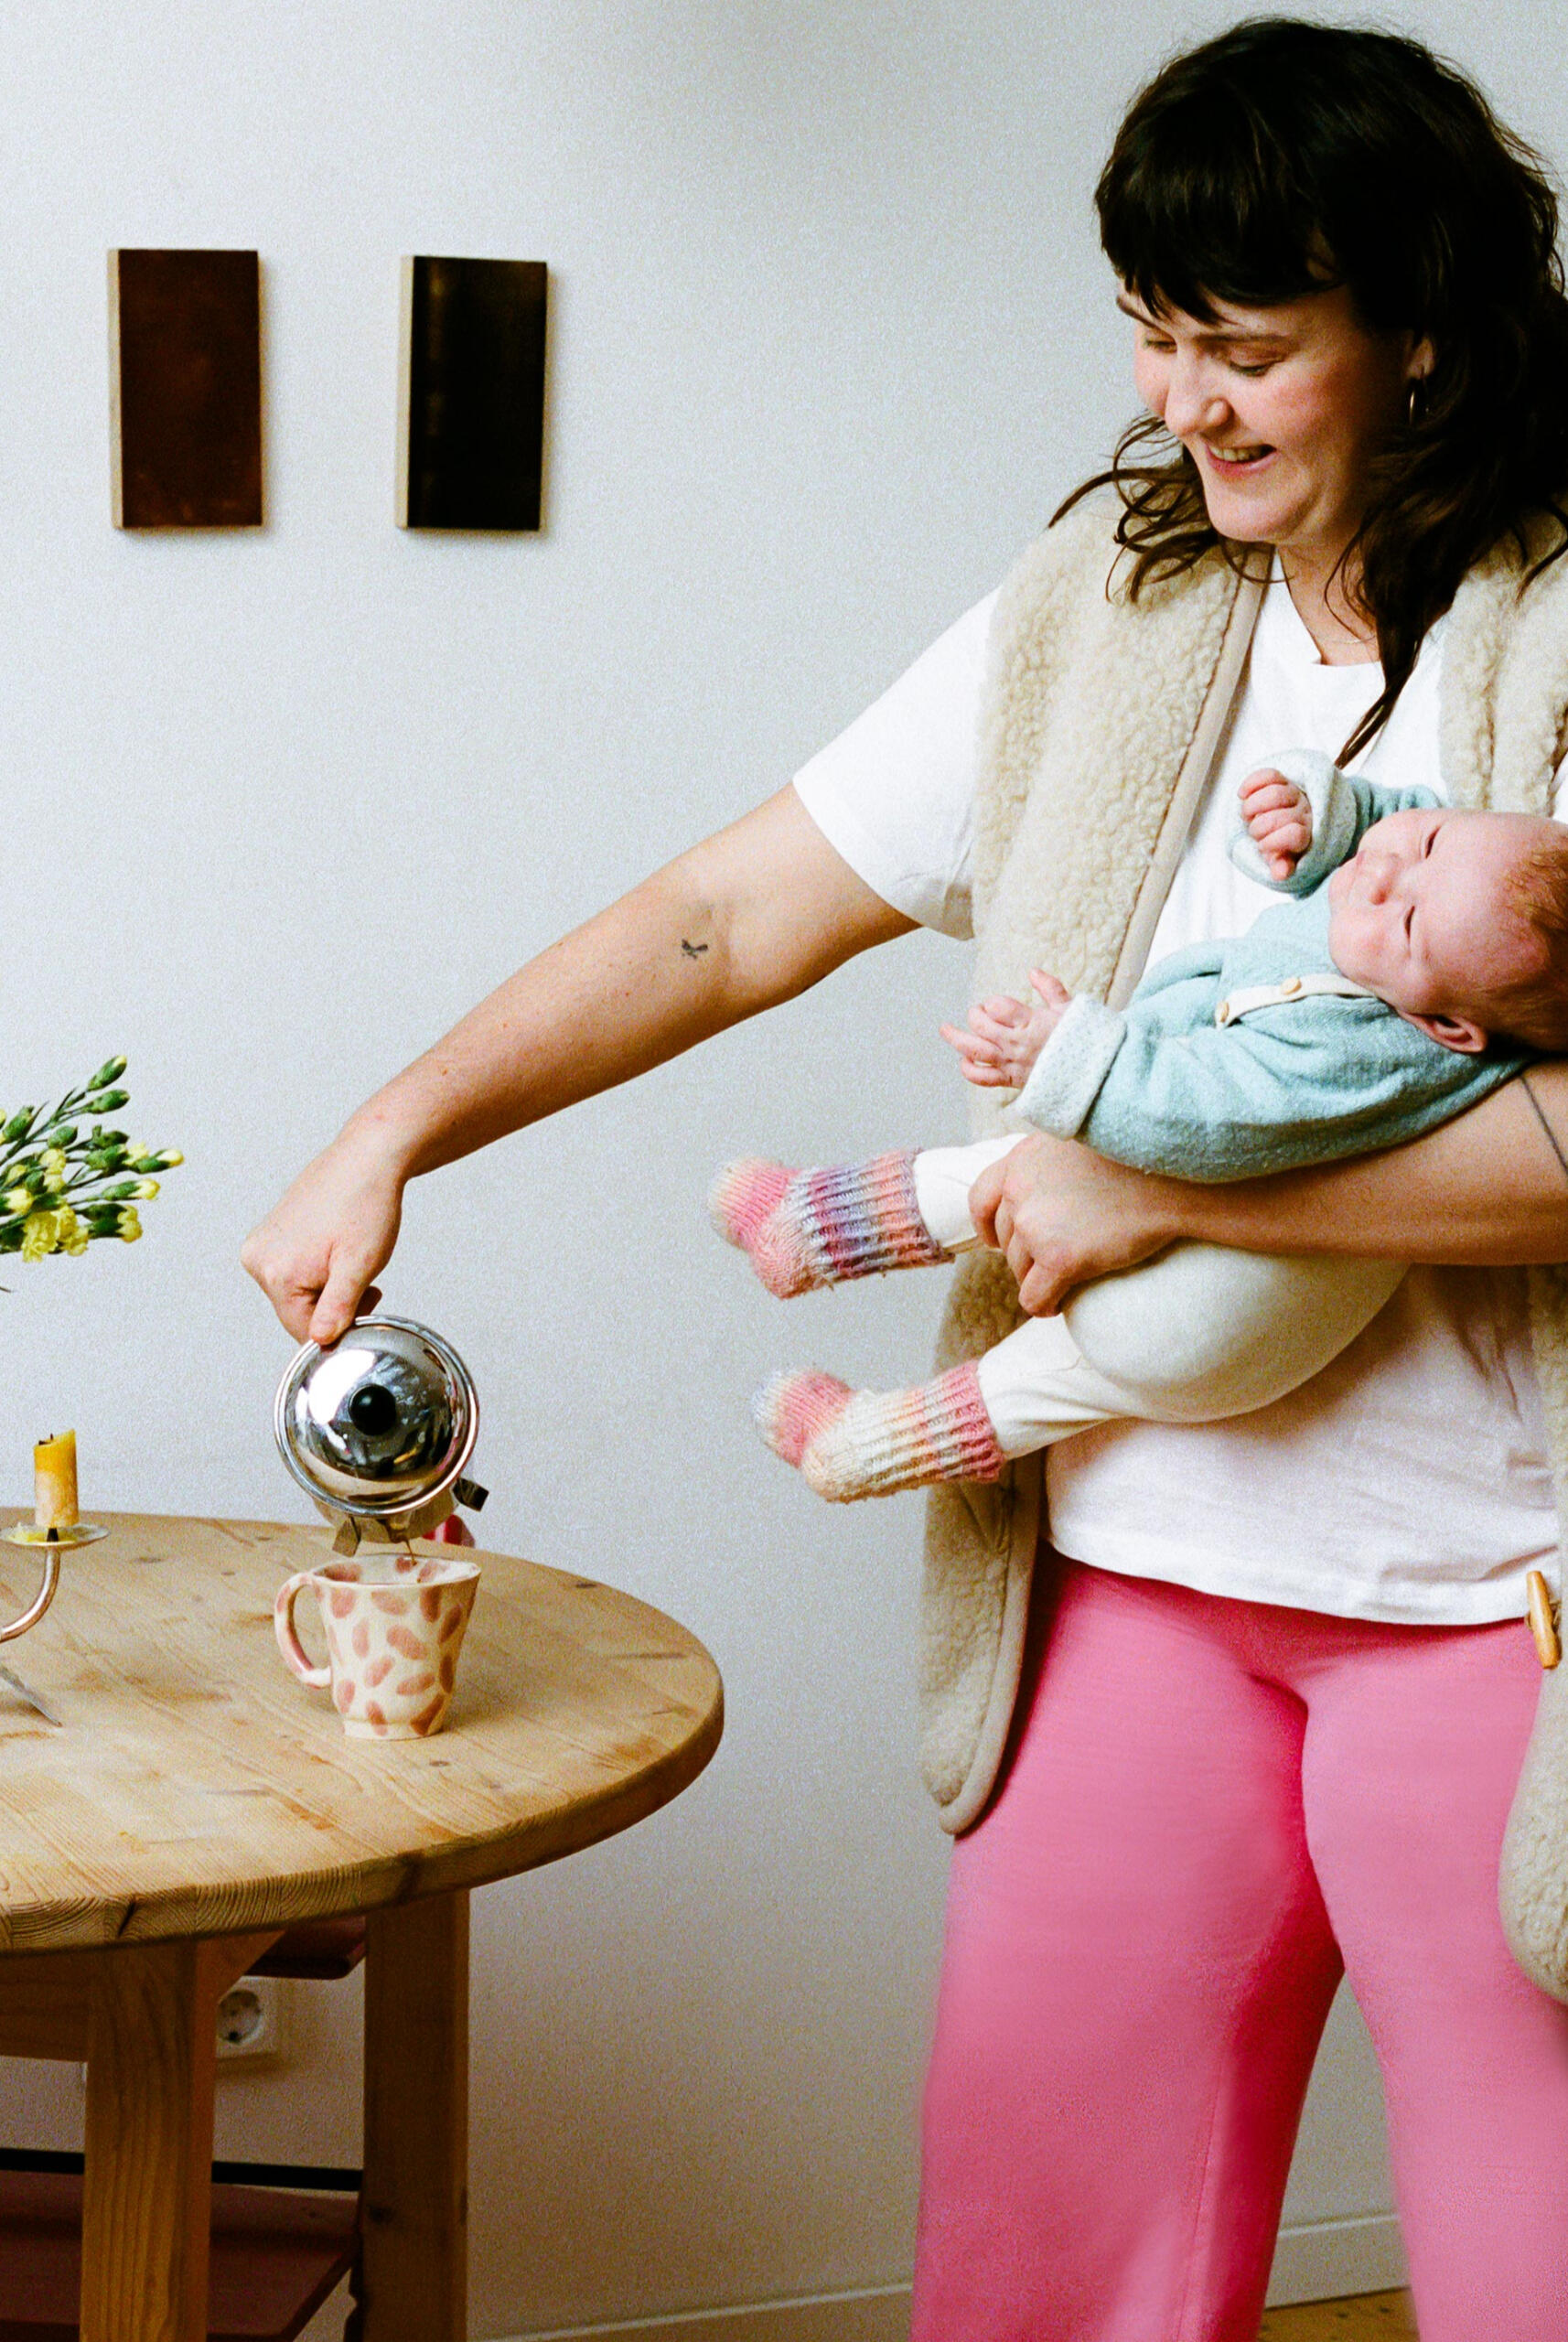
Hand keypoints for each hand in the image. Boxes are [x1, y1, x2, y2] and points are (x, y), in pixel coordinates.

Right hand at [241, 1122, 407, 1344]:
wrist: (367, 1158)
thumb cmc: (364, 1202)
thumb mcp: (358, 1266)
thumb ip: (337, 1310)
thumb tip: (320, 1340)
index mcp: (276, 1273)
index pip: (303, 1330)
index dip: (339, 1326)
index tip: (364, 1301)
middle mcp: (258, 1259)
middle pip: (297, 1311)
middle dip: (333, 1303)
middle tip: (361, 1276)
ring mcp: (261, 1244)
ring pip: (296, 1291)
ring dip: (326, 1285)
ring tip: (348, 1256)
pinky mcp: (269, 1233)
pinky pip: (293, 1269)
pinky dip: (317, 1267)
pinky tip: (334, 1246)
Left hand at [940, 970, 1072, 1088]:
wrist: (1093, 1076)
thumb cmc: (1084, 1040)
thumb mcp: (1071, 1008)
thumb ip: (1050, 988)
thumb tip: (1032, 971)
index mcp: (1031, 1022)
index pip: (998, 1007)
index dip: (993, 1003)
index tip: (999, 1006)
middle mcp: (1017, 1043)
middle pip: (981, 1025)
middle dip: (976, 1014)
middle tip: (980, 1012)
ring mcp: (1012, 1063)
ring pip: (974, 1050)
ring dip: (956, 1039)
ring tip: (944, 1030)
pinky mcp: (1011, 1080)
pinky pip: (982, 1077)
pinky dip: (969, 1070)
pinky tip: (964, 1060)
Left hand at [967, 1132, 1181, 1314]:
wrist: (1172, 1179)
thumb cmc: (1135, 1160)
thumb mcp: (1076, 1142)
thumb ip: (1046, 1165)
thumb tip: (1034, 1197)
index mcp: (1021, 1159)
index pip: (980, 1199)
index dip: (990, 1227)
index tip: (1000, 1242)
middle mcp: (1019, 1189)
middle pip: (1005, 1240)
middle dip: (1025, 1256)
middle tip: (1052, 1263)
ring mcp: (1036, 1225)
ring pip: (1020, 1270)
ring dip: (1039, 1279)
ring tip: (1065, 1281)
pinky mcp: (1059, 1258)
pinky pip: (1034, 1297)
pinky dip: (1044, 1306)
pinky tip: (1059, 1305)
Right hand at [1239, 767, 1312, 878]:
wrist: (1283, 820)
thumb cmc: (1280, 843)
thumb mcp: (1281, 858)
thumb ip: (1281, 866)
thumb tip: (1280, 874)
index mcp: (1305, 834)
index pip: (1295, 835)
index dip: (1273, 842)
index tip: (1262, 846)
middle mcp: (1303, 811)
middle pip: (1278, 817)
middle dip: (1258, 828)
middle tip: (1253, 832)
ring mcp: (1294, 793)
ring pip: (1274, 794)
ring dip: (1251, 806)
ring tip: (1247, 814)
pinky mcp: (1283, 779)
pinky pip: (1268, 775)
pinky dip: (1251, 784)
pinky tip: (1242, 794)